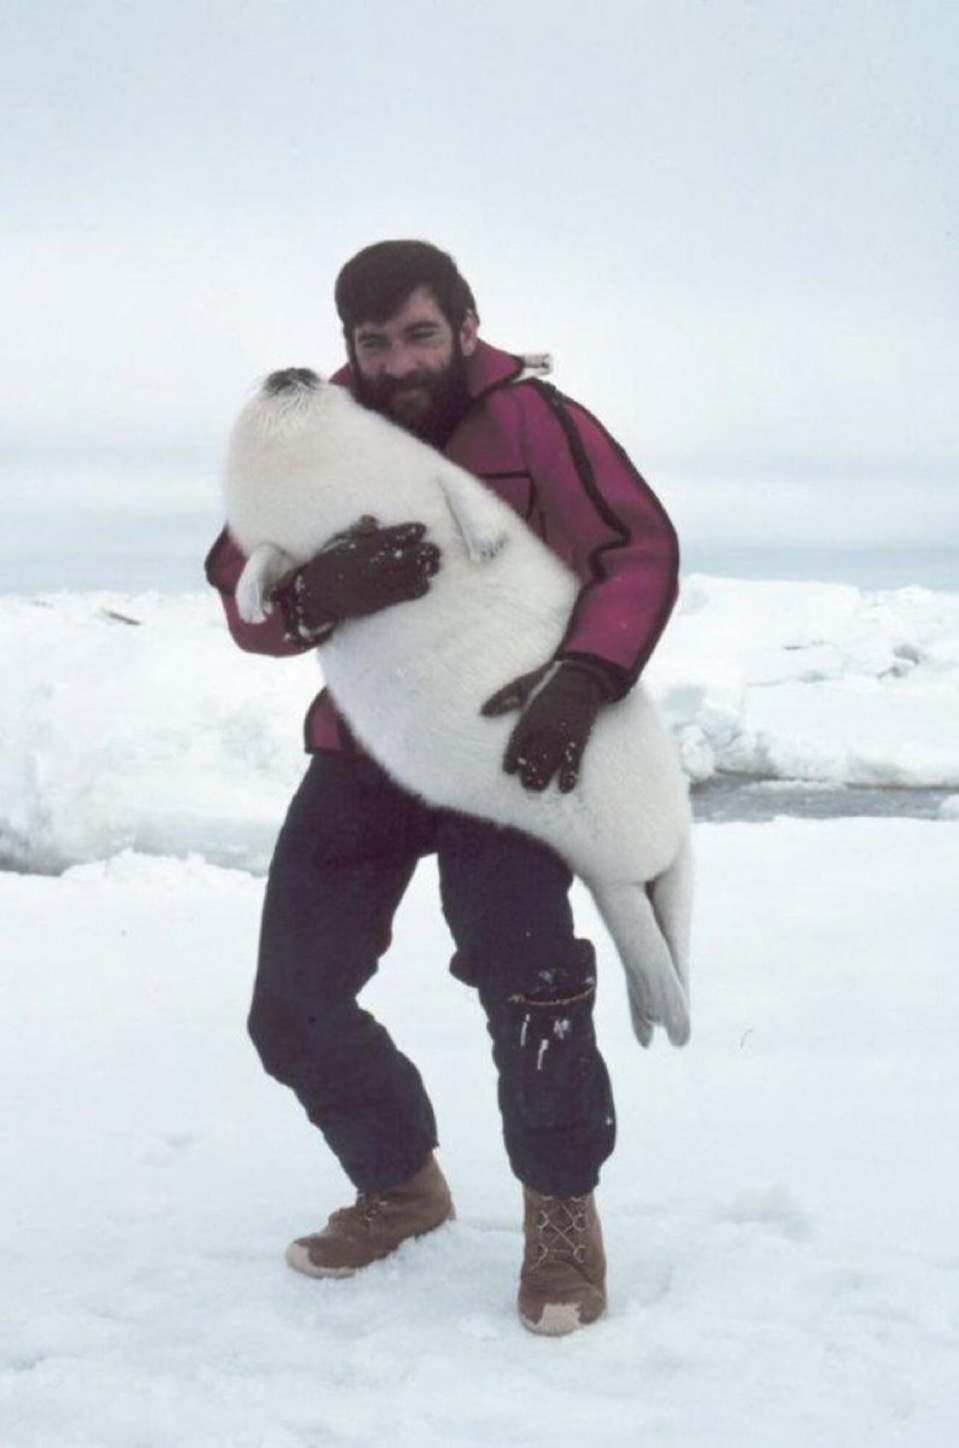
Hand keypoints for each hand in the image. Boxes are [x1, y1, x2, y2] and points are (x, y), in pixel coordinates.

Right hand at [274, 517, 439, 638]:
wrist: (317, 596)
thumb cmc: (328, 565)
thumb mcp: (338, 543)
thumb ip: (357, 532)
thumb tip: (373, 520)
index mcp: (361, 547)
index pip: (390, 537)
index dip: (408, 532)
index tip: (422, 529)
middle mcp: (370, 565)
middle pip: (403, 556)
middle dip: (423, 552)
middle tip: (436, 549)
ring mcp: (375, 584)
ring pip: (406, 576)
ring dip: (424, 570)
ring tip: (436, 565)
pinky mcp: (377, 602)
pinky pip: (400, 595)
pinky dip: (415, 590)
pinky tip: (426, 585)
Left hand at [481, 661, 611, 792]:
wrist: (580, 676)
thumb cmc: (547, 680)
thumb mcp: (519, 685)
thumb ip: (500, 699)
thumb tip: (482, 712)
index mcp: (529, 719)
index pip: (516, 746)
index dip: (511, 761)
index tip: (508, 770)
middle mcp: (544, 731)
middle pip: (532, 760)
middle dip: (527, 774)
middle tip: (524, 784)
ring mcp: (562, 736)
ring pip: (550, 765)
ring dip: (542, 779)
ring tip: (537, 788)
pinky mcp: (579, 739)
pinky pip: (573, 763)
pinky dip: (569, 777)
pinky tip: (564, 788)